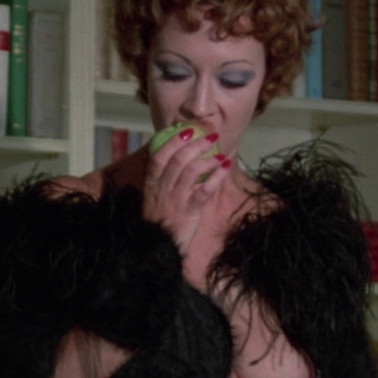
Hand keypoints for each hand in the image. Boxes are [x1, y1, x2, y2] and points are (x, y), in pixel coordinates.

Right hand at [142, 126, 230, 251]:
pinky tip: (225, 166)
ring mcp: (176, 199)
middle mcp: (162, 188)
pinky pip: (204, 190)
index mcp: (152, 183)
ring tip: (220, 152)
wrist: (159, 248)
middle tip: (211, 136)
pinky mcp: (190, 211)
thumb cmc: (159, 220)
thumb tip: (178, 157)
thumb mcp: (154, 197)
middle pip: (178, 159)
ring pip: (191, 171)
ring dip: (208, 158)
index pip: (159, 156)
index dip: (174, 141)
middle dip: (196, 144)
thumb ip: (164, 179)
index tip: (188, 130)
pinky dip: (217, 176)